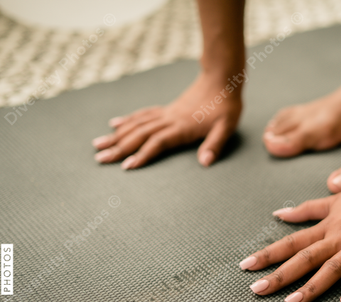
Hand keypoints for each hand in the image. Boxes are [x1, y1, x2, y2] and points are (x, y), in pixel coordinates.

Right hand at [92, 72, 242, 168]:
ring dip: (117, 135)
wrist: (222, 79)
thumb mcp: (226, 127)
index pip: (157, 143)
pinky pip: (142, 114)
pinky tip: (115, 124)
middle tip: (99, 158)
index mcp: (182, 127)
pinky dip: (127, 120)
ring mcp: (166, 113)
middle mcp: (169, 120)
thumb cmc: (226, 105)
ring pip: (136, 124)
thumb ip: (214, 145)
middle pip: (139, 134)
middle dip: (119, 148)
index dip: (142, 155)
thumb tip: (205, 163)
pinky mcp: (167, 109)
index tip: (125, 167)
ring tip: (98, 143)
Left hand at [239, 174, 340, 301]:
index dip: (268, 254)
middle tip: (256, 289)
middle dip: (280, 275)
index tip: (246, 265)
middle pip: (305, 258)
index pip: (292, 243)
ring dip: (312, 286)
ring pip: (332, 268)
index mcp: (327, 228)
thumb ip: (306, 210)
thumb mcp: (333, 201)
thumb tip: (278, 213)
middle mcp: (338, 238)